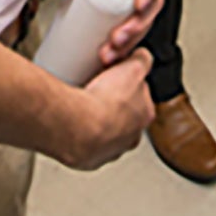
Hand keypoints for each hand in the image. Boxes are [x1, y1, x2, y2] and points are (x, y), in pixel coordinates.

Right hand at [56, 50, 153, 169]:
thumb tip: (143, 56)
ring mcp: (109, 151)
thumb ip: (142, 60)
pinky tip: (70, 121)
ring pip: (102, 131)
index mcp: (145, 115)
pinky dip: (78, 133)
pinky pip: (83, 142)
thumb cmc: (105, 101)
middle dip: (109, 104)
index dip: (125, 84)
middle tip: (94, 90)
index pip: (139, 96)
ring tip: (80, 105)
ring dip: (94, 120)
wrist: (78, 127)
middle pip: (121, 116)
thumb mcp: (133, 68)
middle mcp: (130, 137)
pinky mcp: (88, 159)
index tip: (112, 77)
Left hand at [57, 0, 167, 67]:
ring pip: (142, 20)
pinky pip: (129, 27)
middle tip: (118, 39)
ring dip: (130, 41)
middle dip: (138, 26)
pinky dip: (123, 44)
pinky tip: (110, 58)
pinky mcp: (120, 7)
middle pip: (151, 3)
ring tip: (110, 54)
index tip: (138, 5)